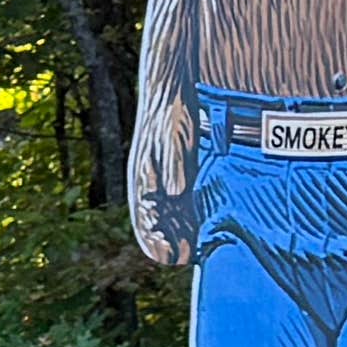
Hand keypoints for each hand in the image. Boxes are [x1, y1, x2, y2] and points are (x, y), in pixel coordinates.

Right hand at [127, 89, 194, 266]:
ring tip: (197, 248)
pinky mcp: (175, 171)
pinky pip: (178, 201)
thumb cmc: (171, 112)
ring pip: (167, 215)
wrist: (171, 89)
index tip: (176, 256)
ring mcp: (161, 179)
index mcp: (144, 180)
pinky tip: (202, 223)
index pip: (145, 223)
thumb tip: (176, 192)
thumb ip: (174, 167)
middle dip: (171, 242)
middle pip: (156, 224)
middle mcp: (150, 185)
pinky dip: (187, 215)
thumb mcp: (172, 138)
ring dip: (179, 232)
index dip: (159, 242)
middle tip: (190, 256)